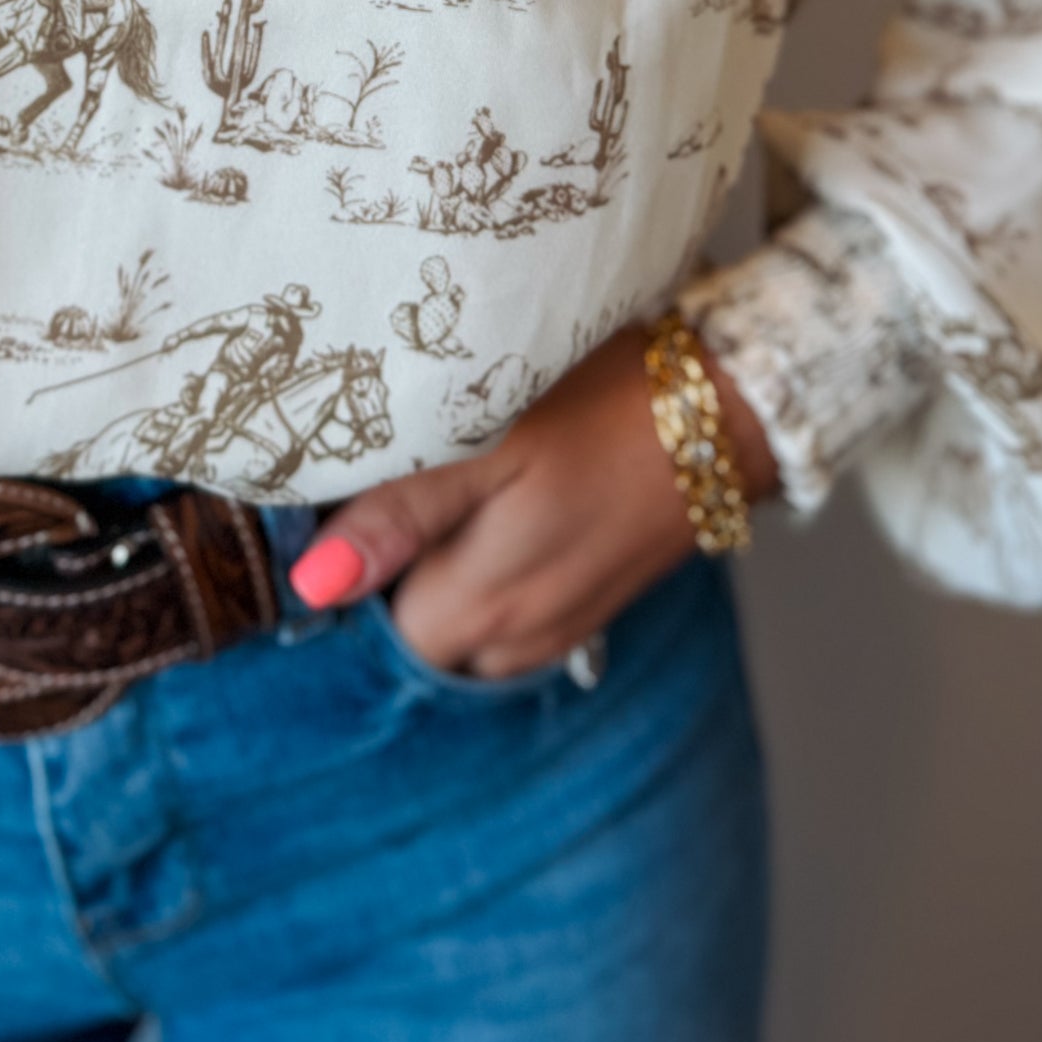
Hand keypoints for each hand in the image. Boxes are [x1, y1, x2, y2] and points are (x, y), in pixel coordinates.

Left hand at [289, 323, 777, 679]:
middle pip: (418, 636)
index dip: (352, 572)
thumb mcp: (485, 440)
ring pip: (467, 627)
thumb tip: (312, 586)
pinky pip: (515, 614)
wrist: (728, 406)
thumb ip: (399, 515)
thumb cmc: (601, 404)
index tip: (349, 508)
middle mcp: (521, 637)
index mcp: (482, 604)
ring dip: (446, 575)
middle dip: (395, 577)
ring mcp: (563, 626)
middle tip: (398, 484)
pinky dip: (495, 575)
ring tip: (453, 489)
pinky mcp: (592, 605)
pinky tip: (502, 510)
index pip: (373, 632)